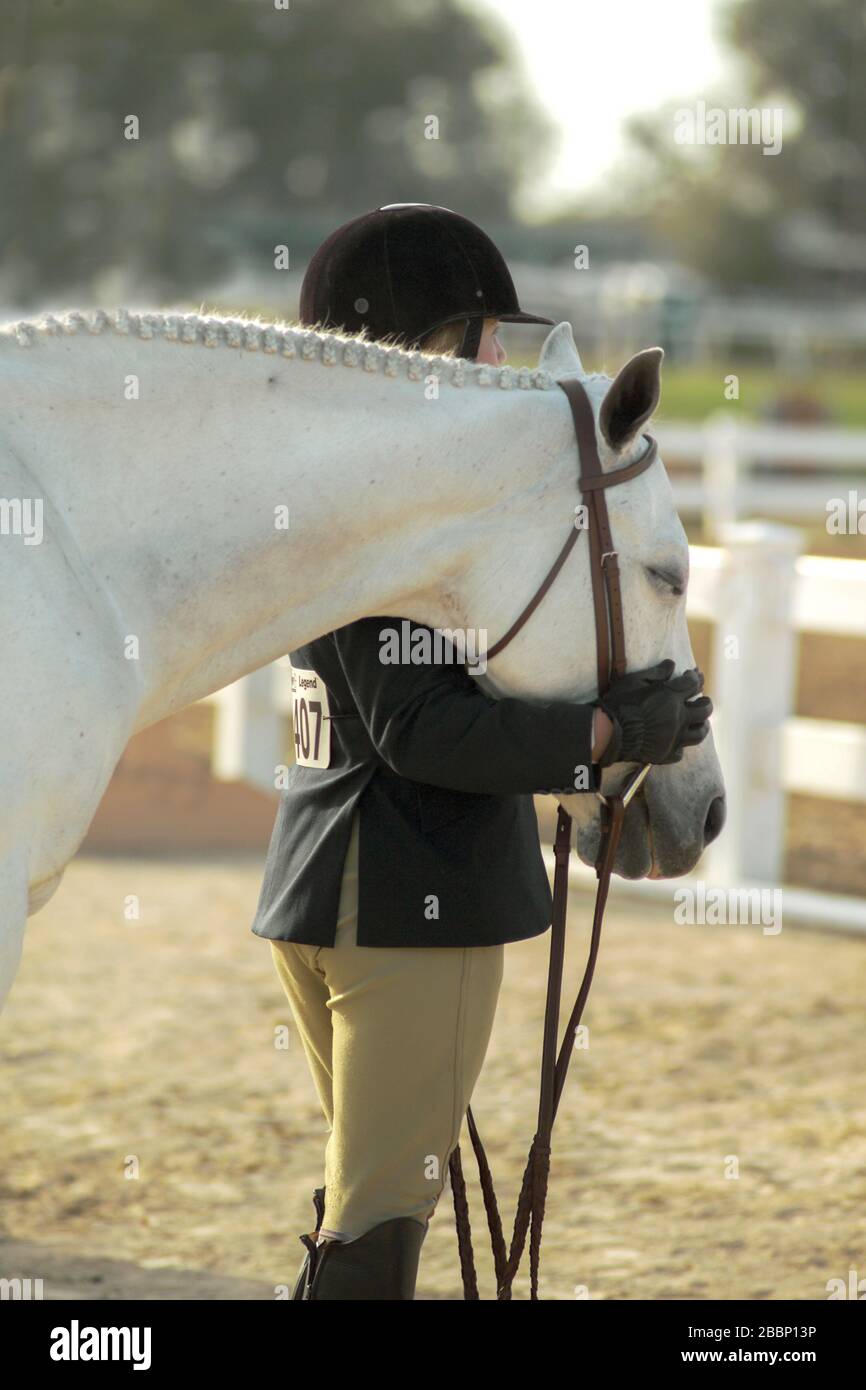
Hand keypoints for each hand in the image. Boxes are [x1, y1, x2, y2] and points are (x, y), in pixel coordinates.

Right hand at [595, 659, 711, 766]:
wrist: (608, 732)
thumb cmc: (619, 703)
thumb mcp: (634, 681)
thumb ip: (655, 673)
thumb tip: (671, 664)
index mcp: (670, 697)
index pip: (693, 684)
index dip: (696, 677)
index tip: (694, 675)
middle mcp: (677, 718)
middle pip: (705, 710)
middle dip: (706, 702)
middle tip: (703, 700)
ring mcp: (674, 738)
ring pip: (700, 733)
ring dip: (703, 726)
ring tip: (701, 722)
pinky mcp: (666, 754)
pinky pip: (681, 752)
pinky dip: (681, 746)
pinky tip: (677, 742)